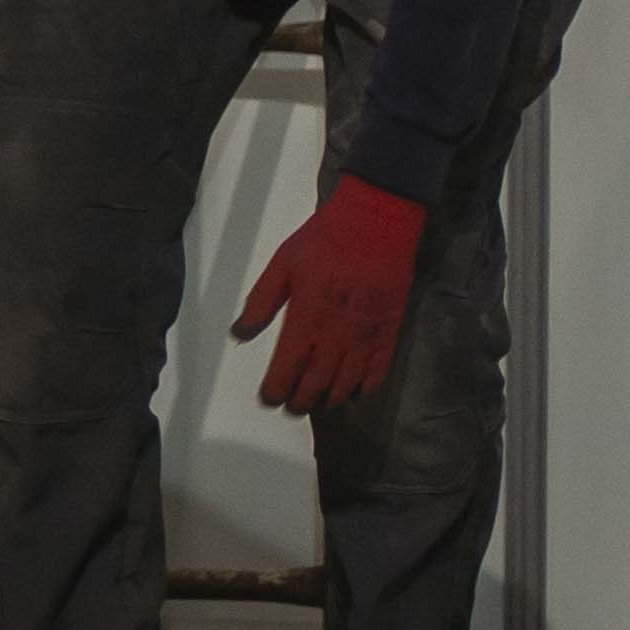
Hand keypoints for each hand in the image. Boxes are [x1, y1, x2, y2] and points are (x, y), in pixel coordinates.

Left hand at [230, 178, 429, 415]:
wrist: (377, 222)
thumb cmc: (325, 240)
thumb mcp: (283, 263)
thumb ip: (261, 301)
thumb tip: (240, 333)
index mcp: (307, 316)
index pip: (288, 366)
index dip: (277, 388)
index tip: (269, 398)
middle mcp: (337, 332)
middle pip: (317, 381)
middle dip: (301, 400)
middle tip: (292, 407)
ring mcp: (366, 334)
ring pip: (347, 381)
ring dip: (331, 398)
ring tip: (319, 404)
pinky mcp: (390, 329)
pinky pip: (379, 369)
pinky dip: (366, 386)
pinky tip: (355, 393)